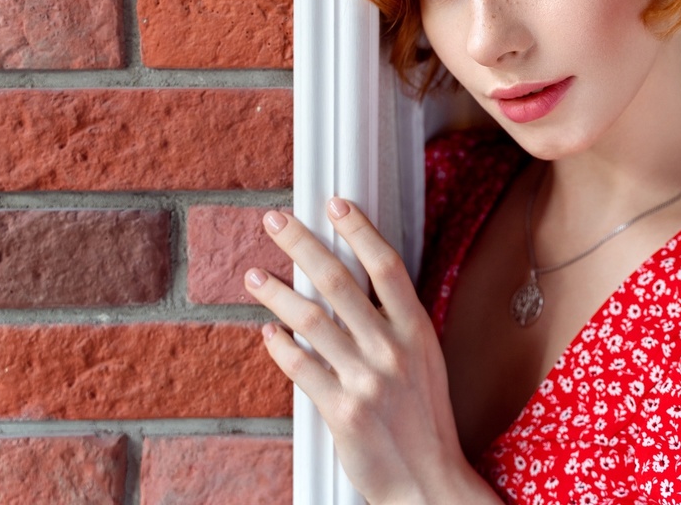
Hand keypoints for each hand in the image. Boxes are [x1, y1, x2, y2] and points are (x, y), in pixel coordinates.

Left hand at [245, 199, 498, 504]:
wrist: (426, 481)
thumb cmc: (425, 420)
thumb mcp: (425, 361)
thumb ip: (396, 324)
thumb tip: (356, 283)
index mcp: (417, 331)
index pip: (386, 265)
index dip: (358, 230)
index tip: (334, 203)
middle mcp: (392, 349)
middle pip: (338, 281)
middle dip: (301, 244)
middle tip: (275, 221)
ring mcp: (365, 380)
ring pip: (310, 320)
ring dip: (276, 292)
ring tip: (254, 275)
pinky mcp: (340, 410)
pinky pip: (300, 367)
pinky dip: (280, 345)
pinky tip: (268, 332)